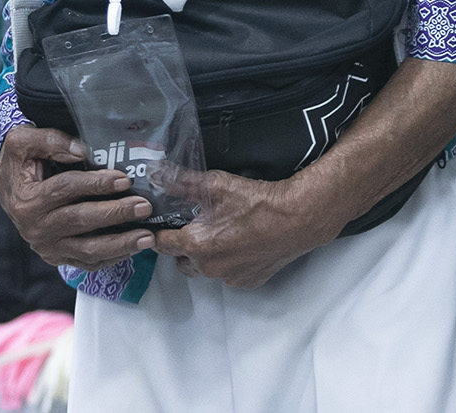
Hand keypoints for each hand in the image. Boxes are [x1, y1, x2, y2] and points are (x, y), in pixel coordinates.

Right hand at [0, 124, 154, 269]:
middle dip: (116, 214)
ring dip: (120, 244)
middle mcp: (35, 228)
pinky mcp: (58, 257)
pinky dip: (112, 258)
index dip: (96, 184)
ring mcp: (47, 246)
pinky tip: (133, 249)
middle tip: (143, 206)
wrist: (9, 190)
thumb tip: (81, 151)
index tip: (123, 179)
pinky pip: (88, 263)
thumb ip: (49, 140)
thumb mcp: (22, 142)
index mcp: (27, 200)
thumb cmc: (19, 163)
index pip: (66, 189)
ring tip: (147, 237)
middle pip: (81, 221)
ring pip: (88, 250)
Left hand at [150, 168, 339, 289]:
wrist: (297, 219)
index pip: (161, 244)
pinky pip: (229, 275)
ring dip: (206, 256)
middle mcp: (209, 267)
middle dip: (182, 246)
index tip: (161, 225)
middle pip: (181, 260)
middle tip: (194, 226)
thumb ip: (181, 181)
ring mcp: (229, 277)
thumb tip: (157, 174)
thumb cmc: (258, 203)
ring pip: (205, 269)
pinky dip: (229, 263)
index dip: (160, 232)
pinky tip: (239, 244)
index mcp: (196, 245)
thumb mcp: (215, 185)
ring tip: (219, 234)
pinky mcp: (248, 281)